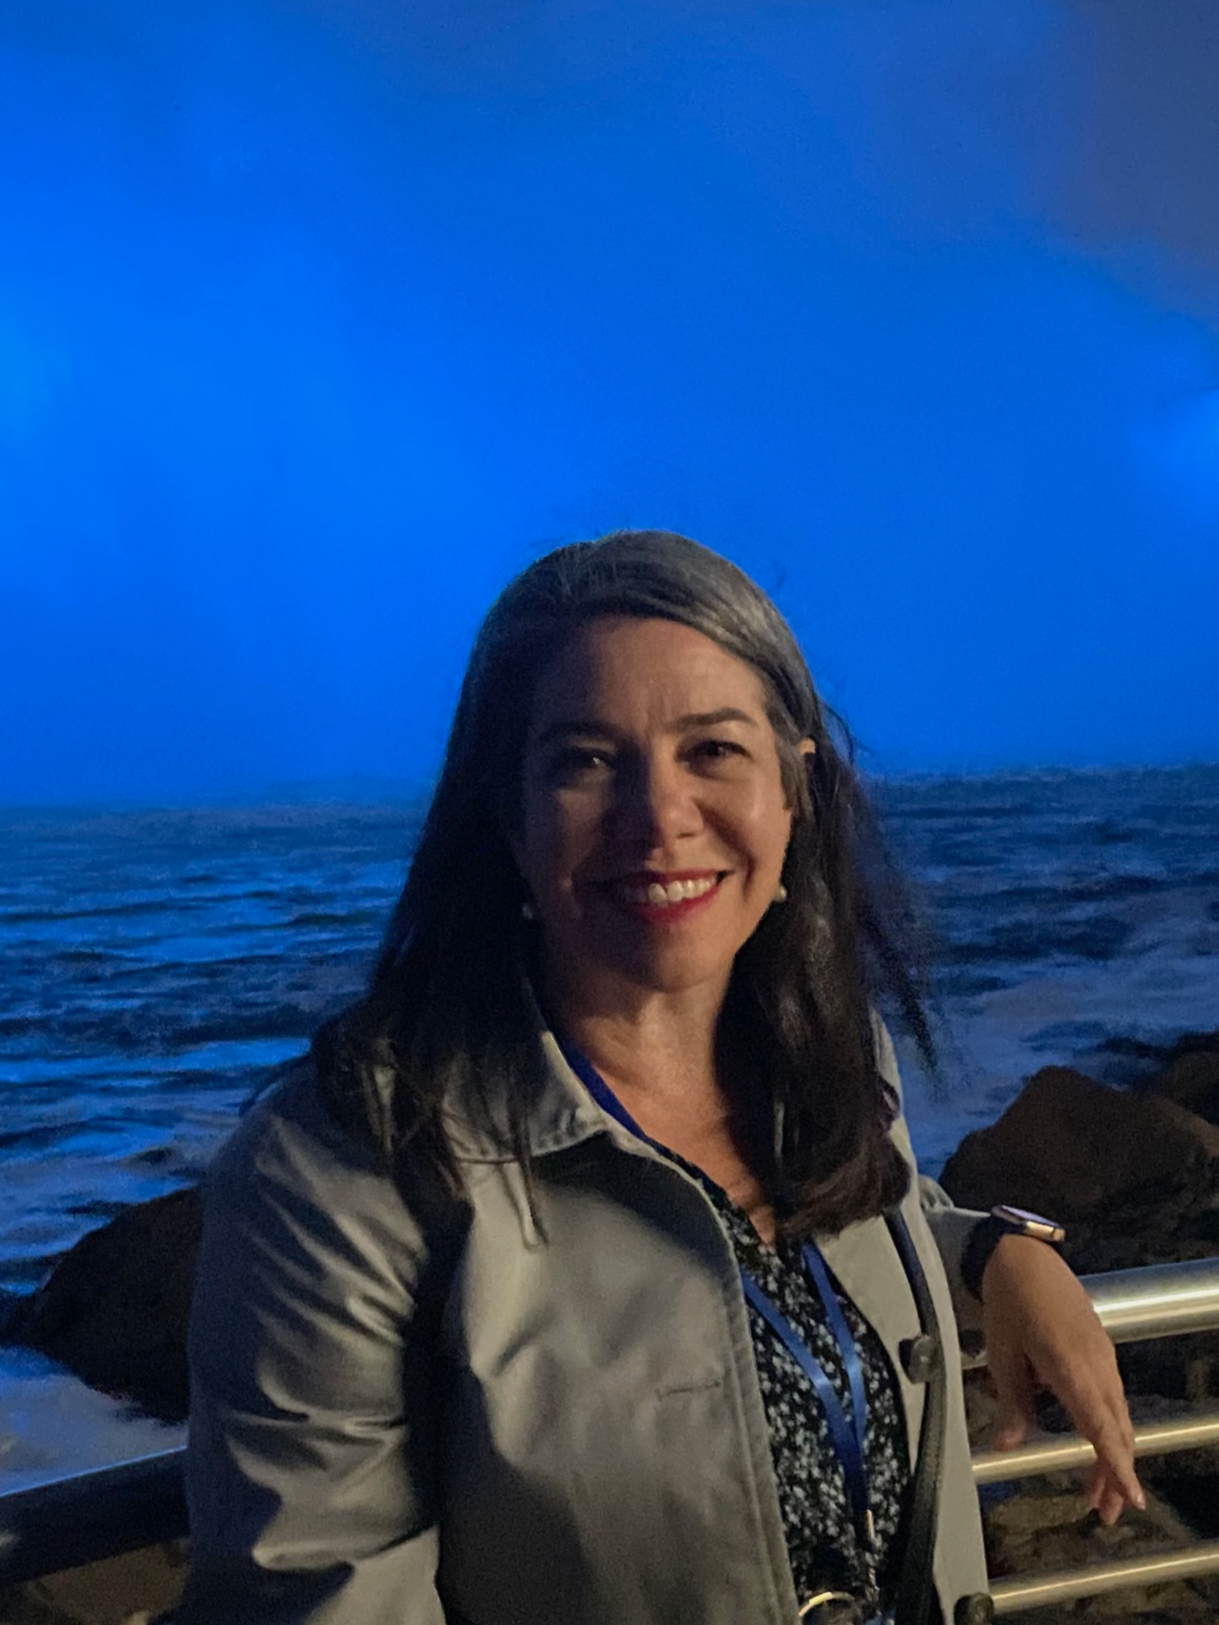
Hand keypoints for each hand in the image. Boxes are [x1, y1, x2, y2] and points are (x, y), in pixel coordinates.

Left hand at [981, 1235, 1143, 1524]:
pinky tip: (1096, 1440)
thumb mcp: (1001, 1352)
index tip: (1130, 1498)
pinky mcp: (1100, 1347)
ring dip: (1113, 1452)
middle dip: (1115, 1473)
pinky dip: (1109, 1426)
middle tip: (1106, 1513)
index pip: (1101, 1427)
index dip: (1116, 1466)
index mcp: (1072, 1368)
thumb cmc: (1008, 1299)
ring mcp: (1103, 1355)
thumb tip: (1006, 1447)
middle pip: (1116, 1429)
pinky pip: (1112, 1396)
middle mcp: (1097, 1365)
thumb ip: (1011, 1402)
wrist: (1024, 1253)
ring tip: (1100, 1489)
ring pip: (1118, 1415)